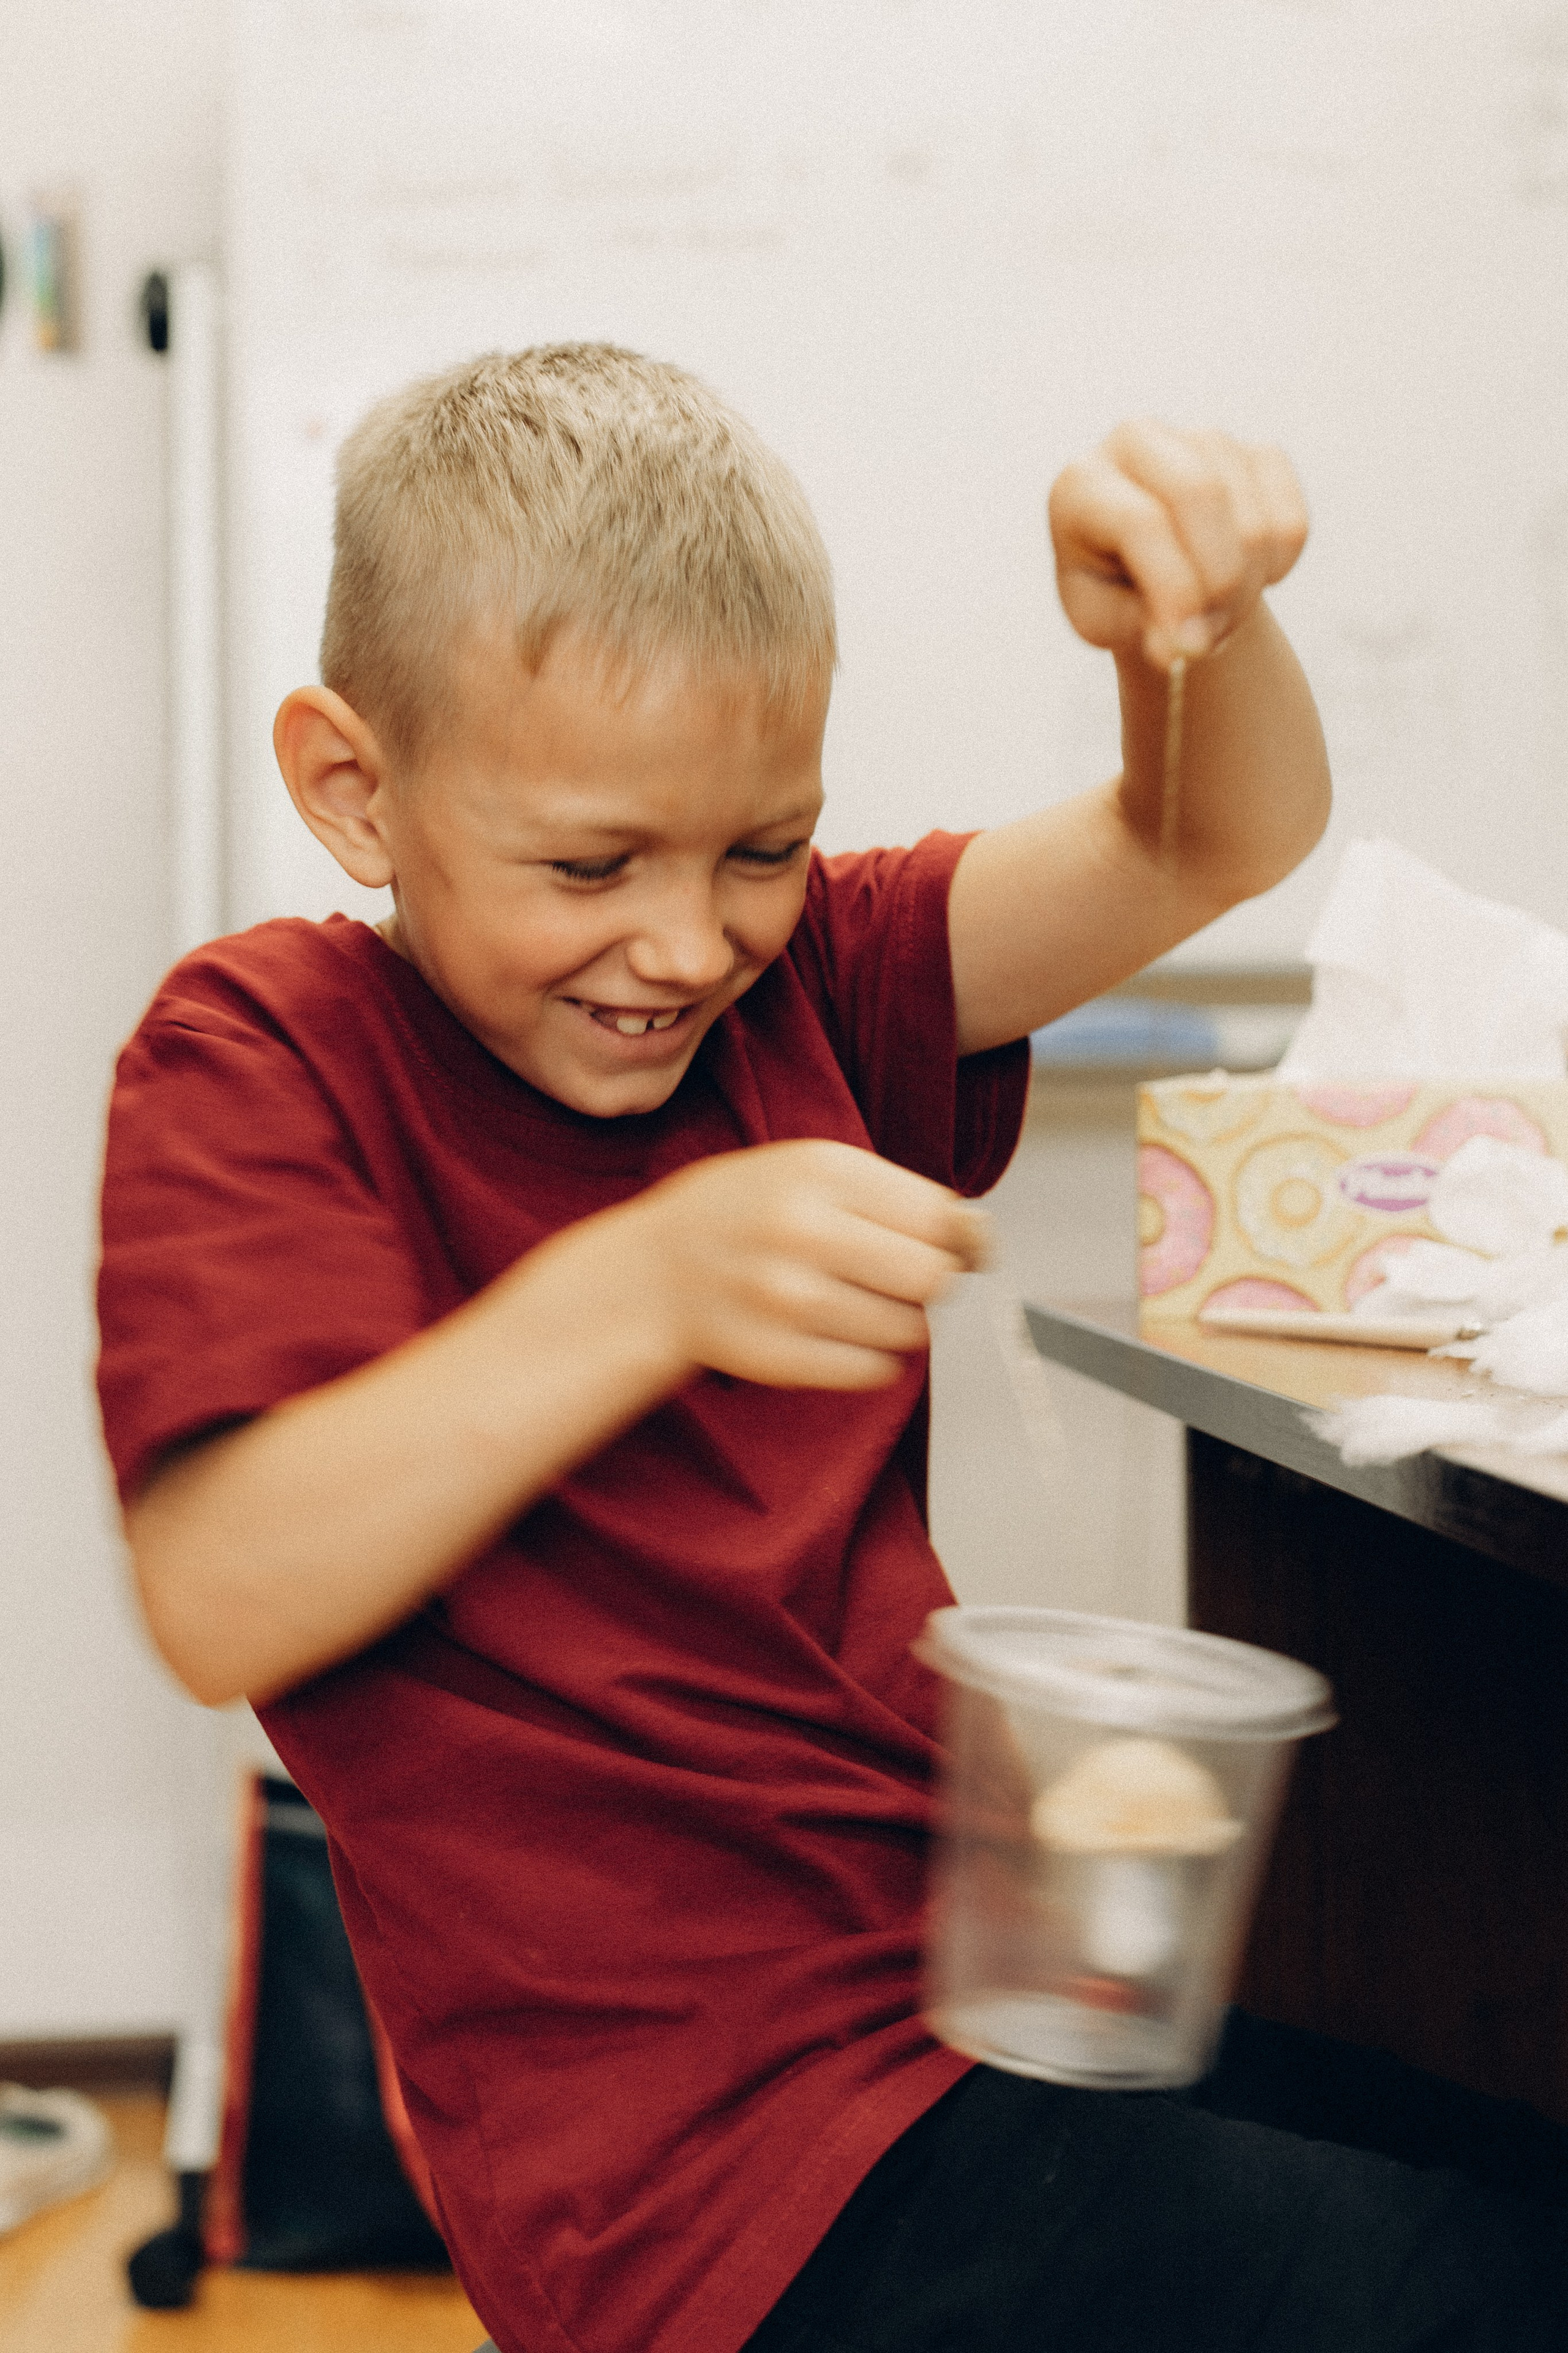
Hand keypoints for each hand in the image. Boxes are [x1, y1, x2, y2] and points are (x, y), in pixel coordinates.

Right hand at [631, 1140, 990, 1390]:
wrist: (651, 1275)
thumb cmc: (740, 1215)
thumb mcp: (805, 1169)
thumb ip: (889, 1193)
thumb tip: (976, 1235)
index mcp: (818, 1170)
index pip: (940, 1216)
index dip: (965, 1240)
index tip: (966, 1249)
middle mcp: (802, 1229)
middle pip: (932, 1276)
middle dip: (933, 1283)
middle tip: (905, 1278)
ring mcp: (786, 1298)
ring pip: (907, 1328)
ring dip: (900, 1323)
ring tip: (859, 1303)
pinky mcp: (777, 1356)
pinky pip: (872, 1370)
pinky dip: (873, 1359)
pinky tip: (842, 1335)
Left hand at [1048, 421, 1308, 672]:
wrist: (1151, 570)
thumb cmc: (1114, 594)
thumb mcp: (1104, 621)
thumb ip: (1136, 630)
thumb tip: (1181, 646)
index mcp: (1082, 482)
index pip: (1140, 522)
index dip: (1172, 588)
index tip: (1187, 646)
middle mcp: (1139, 441)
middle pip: (1201, 494)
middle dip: (1219, 582)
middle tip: (1211, 638)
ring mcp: (1204, 440)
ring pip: (1253, 519)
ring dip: (1245, 592)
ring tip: (1216, 621)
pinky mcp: (1257, 455)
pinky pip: (1290, 521)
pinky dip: (1276, 570)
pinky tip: (1245, 581)